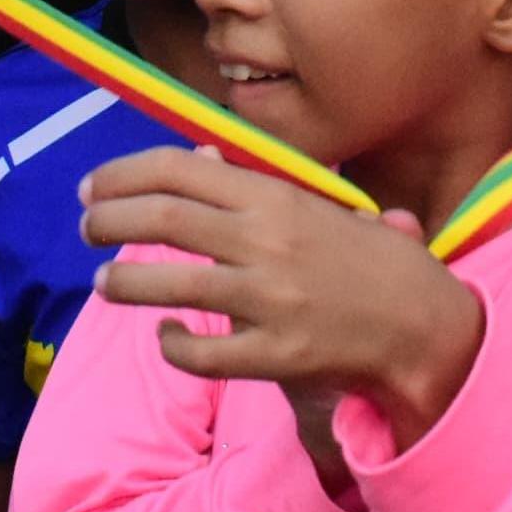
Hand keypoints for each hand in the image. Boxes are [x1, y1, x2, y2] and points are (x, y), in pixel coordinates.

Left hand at [82, 147, 487, 448]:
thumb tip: (196, 156)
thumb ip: (255, 185)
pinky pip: (203, 353)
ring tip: (105, 280)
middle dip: (109, 220)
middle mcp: (267, 242)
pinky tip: (167, 336)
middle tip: (88, 229)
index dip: (124, 174)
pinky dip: (173, 344)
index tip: (93, 186)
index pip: (181, 169)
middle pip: (163, 219)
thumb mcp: (317, 205)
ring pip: (170, 286)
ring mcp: (269, 300)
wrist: (423, 323)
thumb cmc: (368, 260)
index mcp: (276, 196)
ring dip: (124, 281)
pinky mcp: (276, 354)